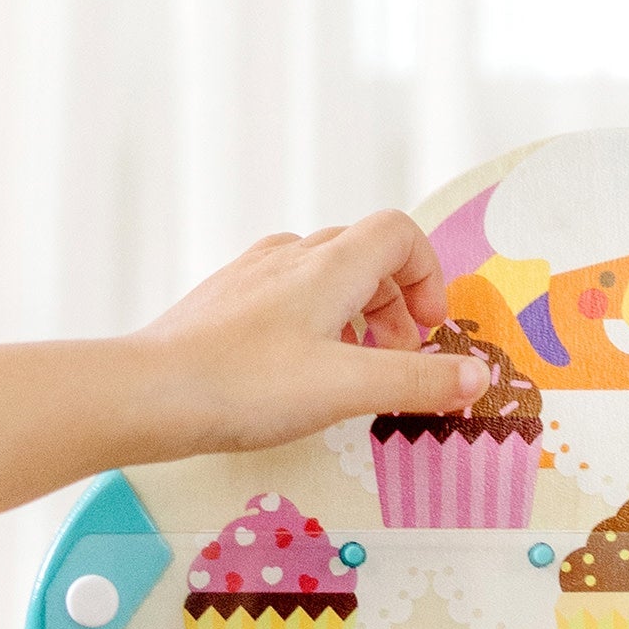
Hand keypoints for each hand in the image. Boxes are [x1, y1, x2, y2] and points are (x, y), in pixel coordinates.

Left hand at [124, 210, 486, 456]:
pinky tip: (301, 374)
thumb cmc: (247, 386)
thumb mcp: (348, 388)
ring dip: (357, 315)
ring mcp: (253, 277)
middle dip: (397, 304)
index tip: (430, 332)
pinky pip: (286, 297)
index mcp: (329, 266)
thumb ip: (418, 381)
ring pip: (324, 275)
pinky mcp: (226, 304)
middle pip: (364, 254)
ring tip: (355, 369)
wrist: (150, 395)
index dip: (428, 276)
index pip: (398, 234)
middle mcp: (291, 257)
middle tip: (400, 360)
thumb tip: (478, 376)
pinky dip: (315, 325)